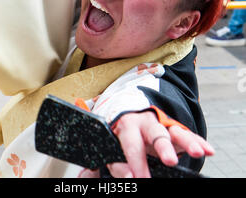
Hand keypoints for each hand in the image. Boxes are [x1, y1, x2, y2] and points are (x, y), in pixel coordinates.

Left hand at [79, 110, 213, 178]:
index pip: (125, 145)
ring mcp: (160, 126)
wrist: (131, 111)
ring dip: (184, 142)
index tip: (132, 179)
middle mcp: (143, 123)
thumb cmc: (120, 134)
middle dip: (159, 148)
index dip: (128, 164)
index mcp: (124, 126)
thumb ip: (99, 162)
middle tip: (167, 161)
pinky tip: (208, 150)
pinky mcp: (173, 129)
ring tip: (196, 153)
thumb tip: (84, 177)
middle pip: (151, 134)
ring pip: (172, 131)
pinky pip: (186, 135)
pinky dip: (198, 141)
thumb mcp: (108, 144)